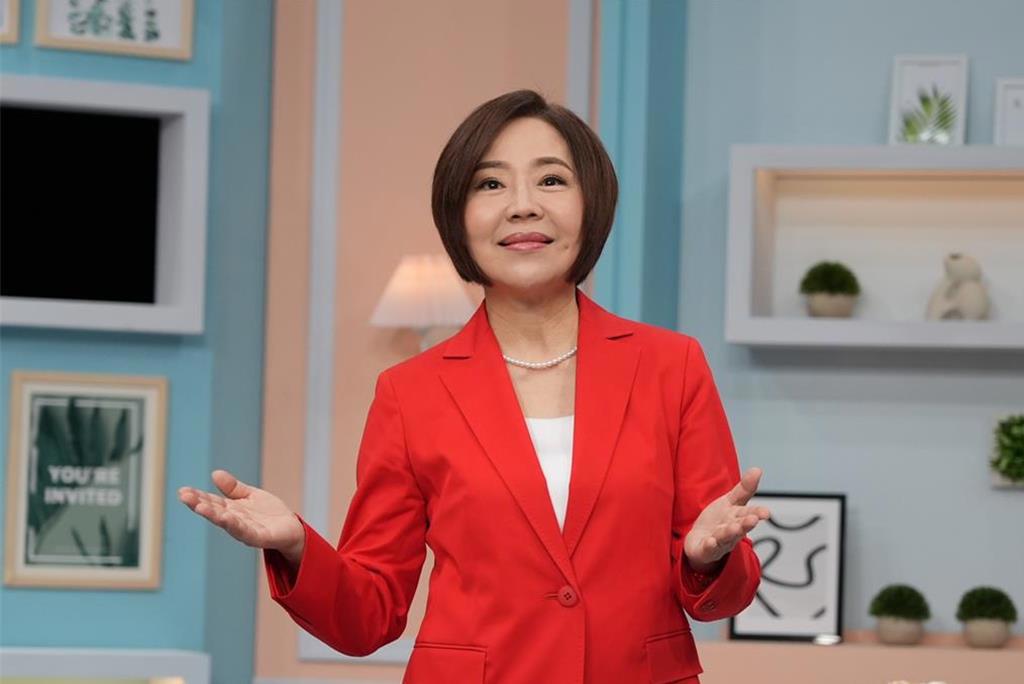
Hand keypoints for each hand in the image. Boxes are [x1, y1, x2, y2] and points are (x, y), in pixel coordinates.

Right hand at [178, 469, 304, 562]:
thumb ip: (233, 488)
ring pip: (226, 522)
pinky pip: (245, 531)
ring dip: (213, 515)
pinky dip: (235, 525)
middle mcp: (235, 521)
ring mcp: (246, 530)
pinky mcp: (259, 537)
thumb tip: (215, 473)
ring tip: (199, 507)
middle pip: (215, 511)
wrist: (292, 529)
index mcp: (231, 510)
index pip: (212, 502)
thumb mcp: (250, 495)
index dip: (197, 497)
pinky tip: (226, 517)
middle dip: (199, 504)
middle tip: (184, 496)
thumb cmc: (269, 513)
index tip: (183, 491)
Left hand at [683, 467, 768, 571]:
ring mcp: (719, 541)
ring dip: (730, 533)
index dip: (758, 513)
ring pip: (725, 537)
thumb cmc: (718, 522)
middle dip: (746, 524)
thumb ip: (744, 489)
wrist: (700, 543)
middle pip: (740, 527)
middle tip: (753, 519)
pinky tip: (711, 541)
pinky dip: (710, 546)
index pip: (750, 513)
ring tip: (733, 528)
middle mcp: (731, 531)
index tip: (766, 512)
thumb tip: (758, 470)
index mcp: (738, 518)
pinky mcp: (706, 550)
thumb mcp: (730, 502)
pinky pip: (708, 548)